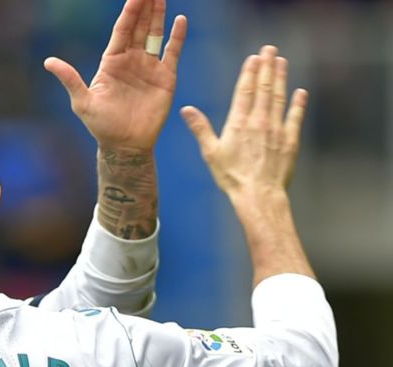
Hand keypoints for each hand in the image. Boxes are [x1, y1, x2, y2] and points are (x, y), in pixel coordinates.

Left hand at [45, 0, 186, 151]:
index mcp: (111, 61)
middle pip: (139, 27)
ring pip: (154, 35)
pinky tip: (180, 20)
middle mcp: (131, 60)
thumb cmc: (101, 125)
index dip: (129, 11)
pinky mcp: (165, 78)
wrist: (124, 145)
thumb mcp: (82, 102)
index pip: (122, 30)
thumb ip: (70, 79)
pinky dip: (177, 37)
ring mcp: (149, 67)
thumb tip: (48, 61)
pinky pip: (172, 53)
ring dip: (159, 15)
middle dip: (145, 7)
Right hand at [181, 46, 306, 201]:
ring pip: (280, 97)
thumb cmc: (231, 176)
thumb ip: (200, 128)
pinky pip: (295, 117)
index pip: (245, 91)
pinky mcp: (290, 140)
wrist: (258, 195)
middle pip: (264, 88)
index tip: (254, 58)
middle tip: (270, 49)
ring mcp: (277, 129)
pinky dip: (298, 103)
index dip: (250, 73)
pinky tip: (300, 92)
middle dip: (267, 67)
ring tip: (282, 62)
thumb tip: (186, 109)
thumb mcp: (210, 153)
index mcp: (239, 124)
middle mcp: (259, 122)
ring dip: (281, 78)